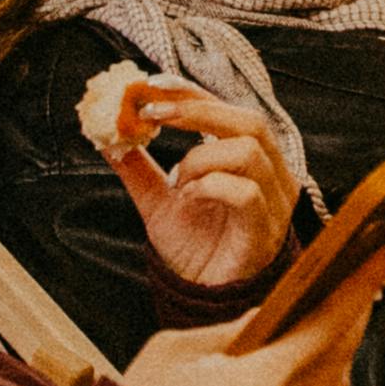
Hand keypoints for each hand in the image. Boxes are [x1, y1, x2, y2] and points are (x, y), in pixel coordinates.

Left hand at [102, 78, 305, 294]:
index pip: (230, 109)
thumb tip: (109, 134)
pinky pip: (245, 193)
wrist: (205, 298)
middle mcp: (273, 174)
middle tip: (153, 115)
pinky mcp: (266, 230)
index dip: (194, 93)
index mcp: (251, 158)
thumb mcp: (158, 201)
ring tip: (177, 180)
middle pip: (250, 121)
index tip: (151, 87)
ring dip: (200, 157)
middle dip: (198, 111)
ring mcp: (275, 202)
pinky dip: (210, 186)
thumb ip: (139, 168)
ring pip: (249, 151)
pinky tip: (188, 198)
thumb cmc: (195, 248)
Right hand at [128, 230, 384, 385]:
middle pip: (343, 351)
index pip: (330, 321)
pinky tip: (311, 352)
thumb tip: (271, 313)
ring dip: (341, 341)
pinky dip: (323, 373)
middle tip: (368, 266)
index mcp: (262, 384)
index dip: (364, 280)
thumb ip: (235, 329)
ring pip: (336, 380)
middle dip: (358, 306)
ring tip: (341, 304)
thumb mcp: (179, 351)